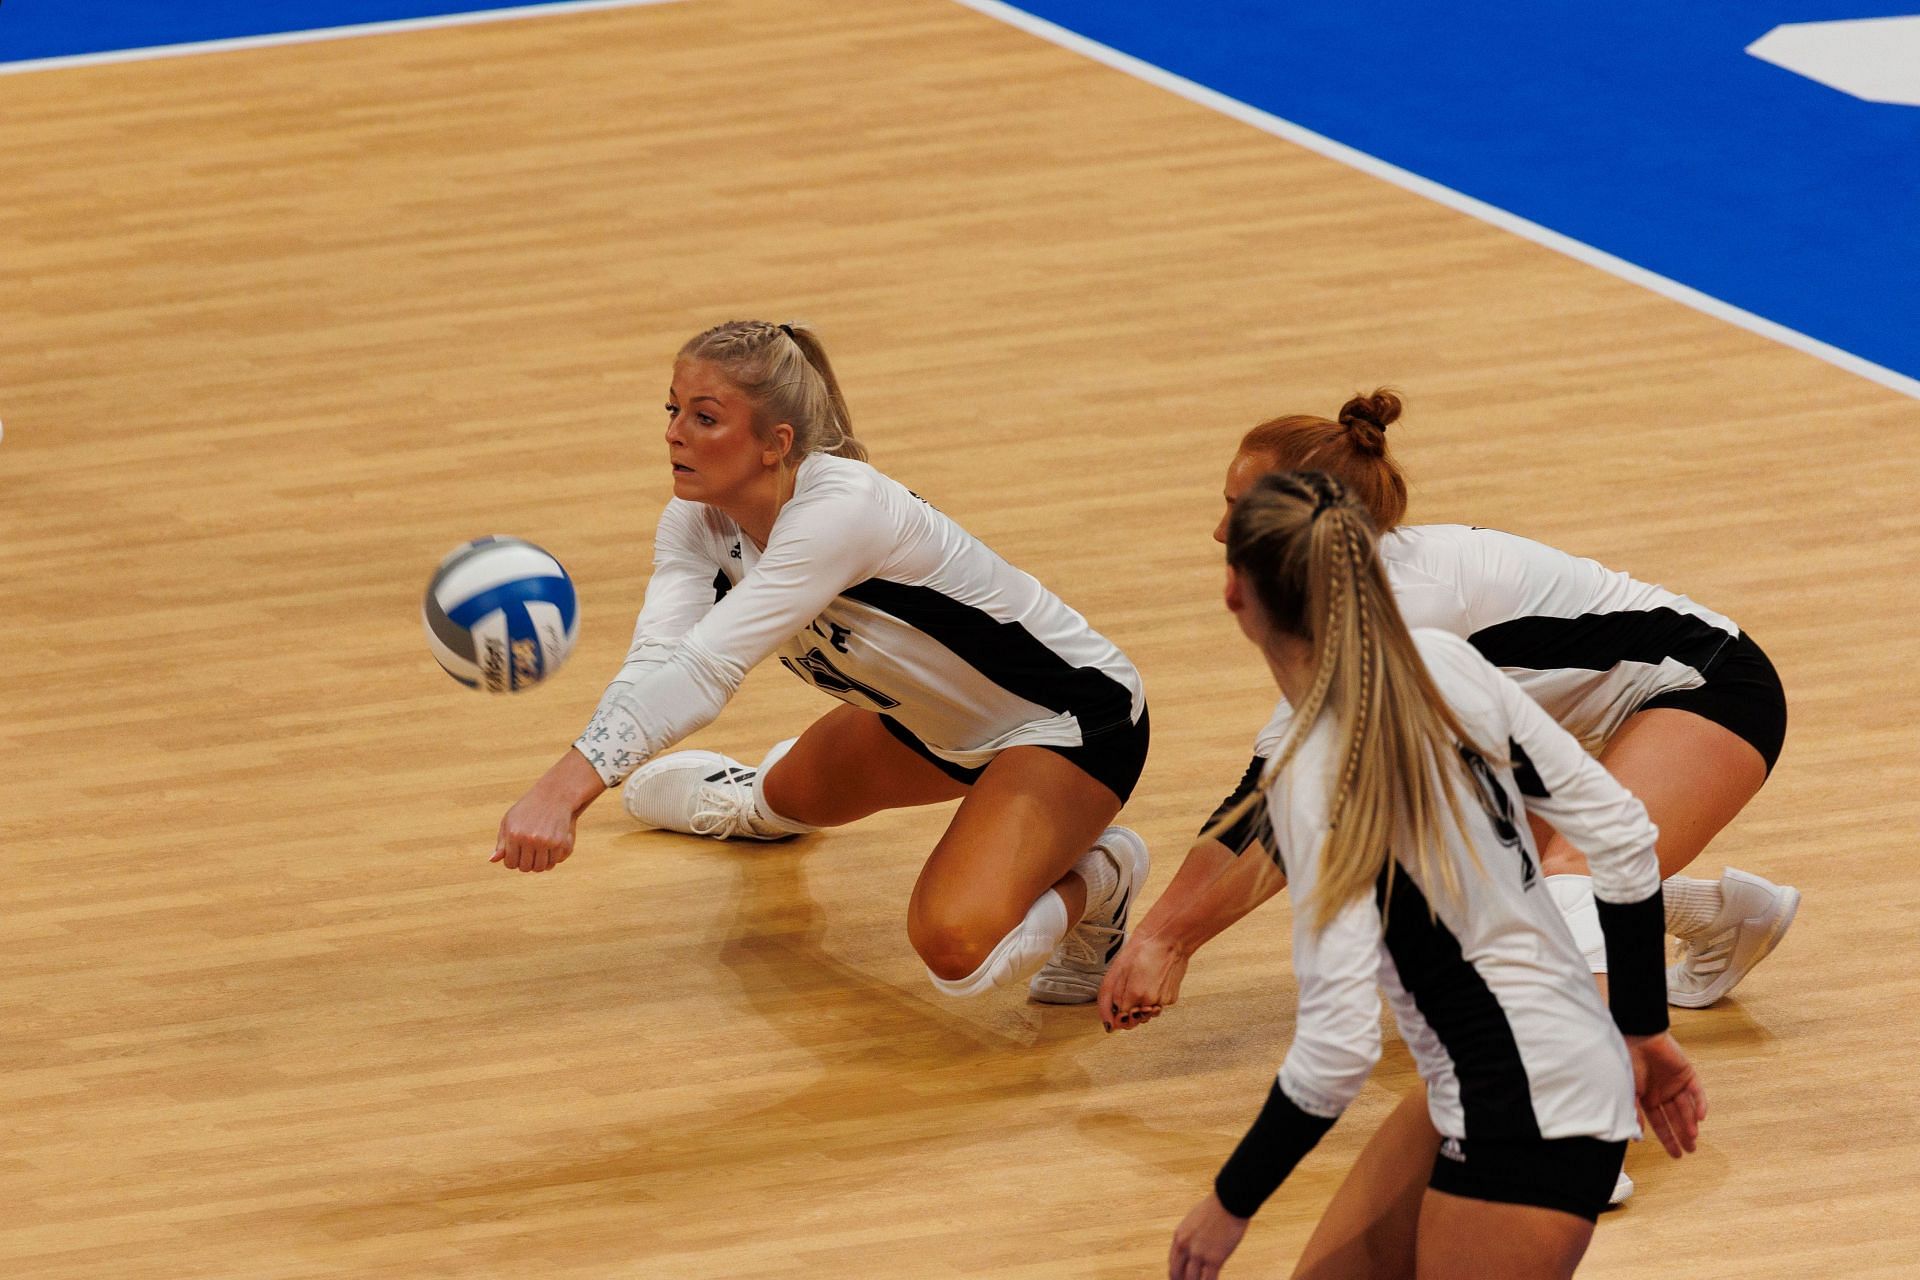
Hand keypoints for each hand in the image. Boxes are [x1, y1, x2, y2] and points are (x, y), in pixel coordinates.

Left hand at [492, 787, 578, 872]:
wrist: (554, 796)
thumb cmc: (527, 809)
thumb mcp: (510, 821)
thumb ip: (501, 842)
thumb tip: (492, 860)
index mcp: (514, 834)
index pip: (510, 863)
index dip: (513, 862)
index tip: (517, 856)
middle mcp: (529, 839)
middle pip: (525, 867)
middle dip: (526, 864)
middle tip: (529, 857)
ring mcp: (545, 841)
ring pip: (540, 867)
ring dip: (538, 865)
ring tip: (538, 856)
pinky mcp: (559, 842)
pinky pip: (553, 862)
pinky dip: (551, 860)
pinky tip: (548, 853)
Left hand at [1099, 933, 1190, 1031]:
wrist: (1170, 940)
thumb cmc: (1143, 949)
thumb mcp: (1118, 969)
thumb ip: (1110, 997)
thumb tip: (1108, 1022)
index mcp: (1135, 994)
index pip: (1121, 1019)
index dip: (1116, 1016)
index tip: (1116, 1011)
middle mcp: (1150, 1002)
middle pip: (1134, 1020)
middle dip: (1128, 1012)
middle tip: (1128, 992)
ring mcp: (1162, 1001)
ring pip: (1146, 1015)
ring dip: (1141, 1007)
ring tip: (1141, 984)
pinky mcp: (1171, 999)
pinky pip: (1157, 1006)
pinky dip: (1152, 1000)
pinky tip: (1152, 982)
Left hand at [1168, 1192, 1248, 1279]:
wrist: (1230, 1201)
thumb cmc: (1216, 1208)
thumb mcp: (1194, 1220)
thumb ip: (1191, 1236)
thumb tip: (1194, 1248)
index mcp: (1179, 1236)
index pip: (1172, 1263)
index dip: (1176, 1275)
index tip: (1181, 1279)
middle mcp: (1185, 1246)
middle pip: (1177, 1274)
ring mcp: (1199, 1253)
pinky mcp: (1215, 1258)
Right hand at [1626, 1032, 1705, 1156]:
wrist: (1638, 1035)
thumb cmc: (1626, 1061)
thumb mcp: (1627, 1091)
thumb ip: (1633, 1113)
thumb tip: (1637, 1136)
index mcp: (1647, 1098)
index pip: (1660, 1124)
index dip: (1668, 1139)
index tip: (1676, 1154)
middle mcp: (1662, 1093)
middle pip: (1676, 1119)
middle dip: (1682, 1135)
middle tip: (1690, 1150)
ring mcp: (1675, 1083)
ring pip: (1687, 1108)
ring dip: (1690, 1122)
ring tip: (1693, 1137)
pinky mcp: (1687, 1073)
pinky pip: (1696, 1091)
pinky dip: (1700, 1104)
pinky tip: (1701, 1117)